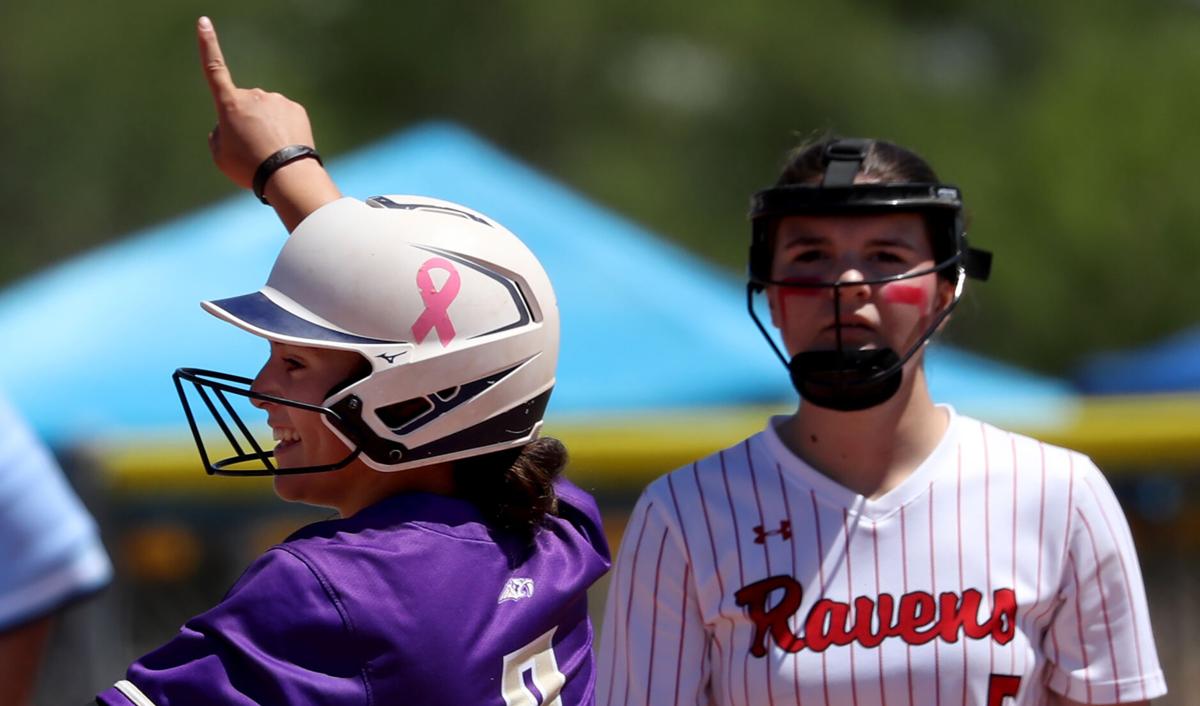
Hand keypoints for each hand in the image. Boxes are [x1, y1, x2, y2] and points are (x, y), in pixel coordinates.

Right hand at [197, 16, 315, 189]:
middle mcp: (253, 95)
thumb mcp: (220, 155)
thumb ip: (218, 135)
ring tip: (270, 151)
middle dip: (244, 121)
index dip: (207, 45)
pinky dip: (283, 130)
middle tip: (251, 149)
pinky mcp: (295, 108)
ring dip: (265, 127)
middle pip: (243, 105)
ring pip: (265, 112)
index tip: (204, 23)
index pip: (214, 68)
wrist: (287, 176)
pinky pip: (284, 117)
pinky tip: (284, 146)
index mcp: (230, 103)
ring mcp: (276, 100)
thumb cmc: (249, 167)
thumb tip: (228, 125)